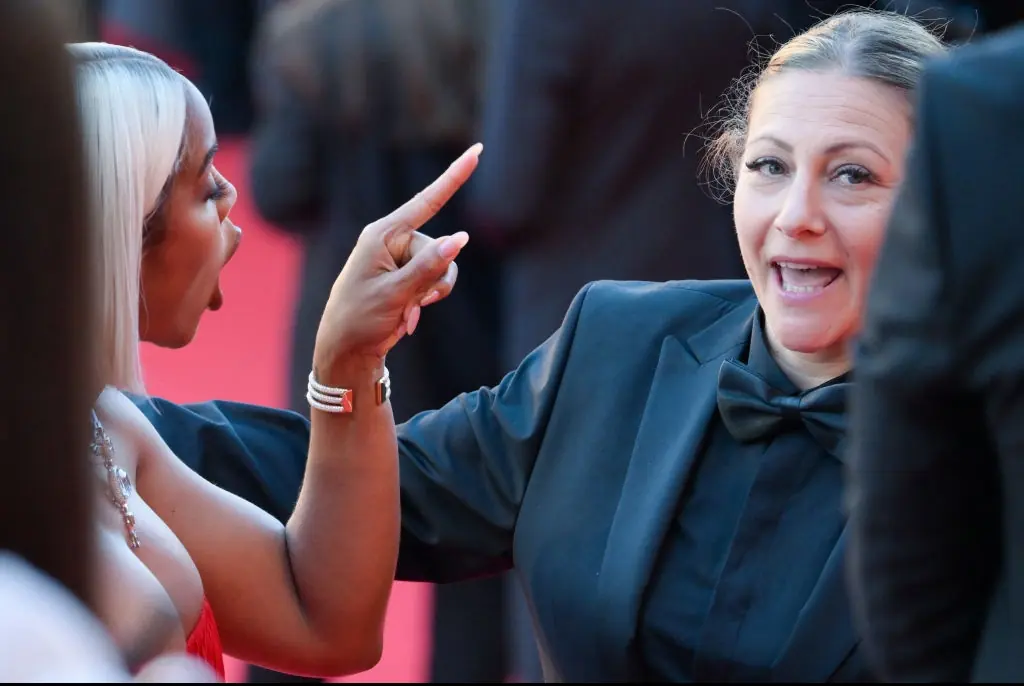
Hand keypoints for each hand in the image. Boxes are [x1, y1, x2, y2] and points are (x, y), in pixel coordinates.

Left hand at [314, 143, 481, 365]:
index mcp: (382, 234)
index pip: (427, 201)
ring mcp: (401, 259)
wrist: (347, 351)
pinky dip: (426, 300)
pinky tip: (406, 318)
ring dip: (432, 293)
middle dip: (434, 280)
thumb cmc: (359, 319)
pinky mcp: (407, 277)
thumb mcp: (394, 293)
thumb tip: (461, 241)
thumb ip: (428, 267)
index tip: (477, 151)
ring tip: (407, 313)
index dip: (454, 177)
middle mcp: (393, 241)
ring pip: (443, 267)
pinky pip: (436, 281)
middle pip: (441, 248)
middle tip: (410, 304)